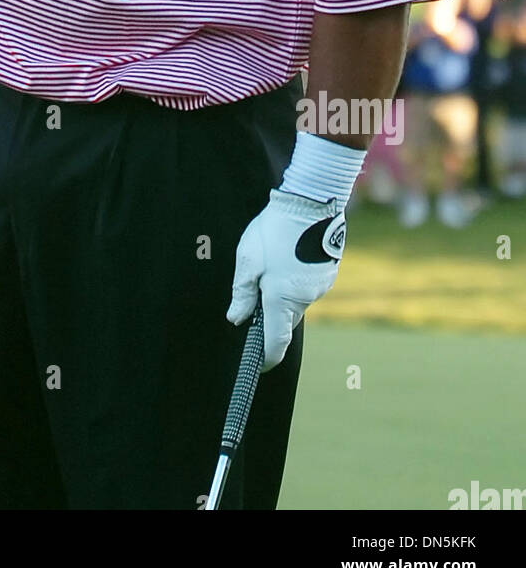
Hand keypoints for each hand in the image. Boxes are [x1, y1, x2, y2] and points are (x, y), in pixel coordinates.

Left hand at [227, 189, 345, 370]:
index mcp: (281, 299)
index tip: (259, 365)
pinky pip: (308, 287)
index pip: (275, 342)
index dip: (266, 357)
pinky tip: (288, 256)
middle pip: (285, 320)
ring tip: (271, 263)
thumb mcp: (247, 260)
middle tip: (256, 292)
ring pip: (297, 302)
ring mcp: (320, 287)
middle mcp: (305, 298)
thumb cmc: (274, 229)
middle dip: (271, 316)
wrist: (310, 202)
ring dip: (284, 294)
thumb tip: (237, 318)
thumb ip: (242, 293)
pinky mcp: (329, 273)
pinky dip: (296, 281)